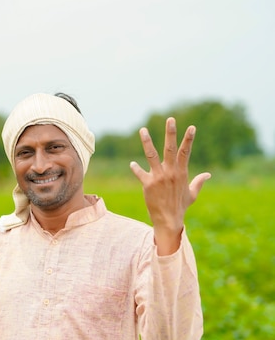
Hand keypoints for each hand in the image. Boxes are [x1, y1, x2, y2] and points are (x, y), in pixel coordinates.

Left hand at [130, 117, 210, 254]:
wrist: (169, 220)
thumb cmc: (180, 207)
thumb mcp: (192, 194)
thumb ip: (198, 182)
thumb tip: (208, 174)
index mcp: (181, 173)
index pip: (186, 152)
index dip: (189, 139)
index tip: (191, 126)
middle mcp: (170, 172)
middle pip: (171, 149)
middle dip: (171, 133)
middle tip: (170, 119)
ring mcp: (159, 177)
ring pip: (152, 155)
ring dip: (146, 142)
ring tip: (142, 129)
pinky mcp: (148, 184)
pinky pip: (140, 173)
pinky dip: (136, 168)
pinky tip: (132, 165)